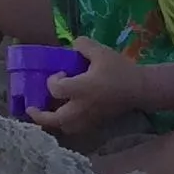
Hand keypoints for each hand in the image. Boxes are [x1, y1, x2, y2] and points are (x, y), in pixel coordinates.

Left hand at [38, 37, 154, 139]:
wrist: (141, 89)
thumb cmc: (121, 70)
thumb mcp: (101, 51)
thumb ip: (83, 45)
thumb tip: (72, 45)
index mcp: (81, 89)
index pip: (55, 89)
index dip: (52, 80)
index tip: (60, 72)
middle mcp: (82, 107)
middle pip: (54, 119)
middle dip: (40, 115)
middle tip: (32, 108)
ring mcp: (89, 118)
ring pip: (65, 127)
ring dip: (54, 122)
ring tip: (49, 114)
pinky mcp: (96, 123)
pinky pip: (76, 129)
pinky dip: (67, 125)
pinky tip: (67, 116)